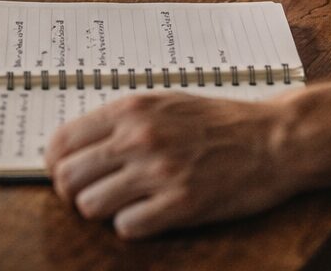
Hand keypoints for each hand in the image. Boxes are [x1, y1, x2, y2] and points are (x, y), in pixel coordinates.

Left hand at [45, 91, 296, 238]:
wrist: (273, 139)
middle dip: (74, 193)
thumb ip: (121, 120)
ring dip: (103, 211)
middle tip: (94, 195)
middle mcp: (139, 138)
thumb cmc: (219, 121)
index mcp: (131, 110)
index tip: (67, 174)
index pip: (61, 143)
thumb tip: (74, 145)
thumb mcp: (164, 102)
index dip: (57, 165)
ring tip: (126, 204)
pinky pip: (127, 228)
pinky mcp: (181, 204)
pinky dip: (134, 226)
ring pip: (91, 207)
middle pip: (68, 179)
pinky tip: (152, 214)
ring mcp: (159, 172)